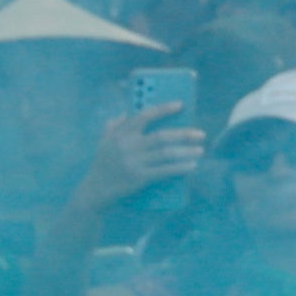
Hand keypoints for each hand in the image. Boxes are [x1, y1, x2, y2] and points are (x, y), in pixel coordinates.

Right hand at [72, 102, 201, 212]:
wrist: (94, 191)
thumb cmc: (101, 165)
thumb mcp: (103, 142)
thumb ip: (113, 126)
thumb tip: (126, 113)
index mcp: (119, 134)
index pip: (143, 116)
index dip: (163, 109)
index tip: (180, 105)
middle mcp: (127, 146)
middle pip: (162, 136)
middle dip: (184, 134)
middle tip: (201, 134)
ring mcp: (133, 162)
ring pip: (166, 154)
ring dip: (186, 151)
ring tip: (200, 150)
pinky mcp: (139, 178)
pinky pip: (164, 171)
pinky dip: (180, 168)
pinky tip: (192, 165)